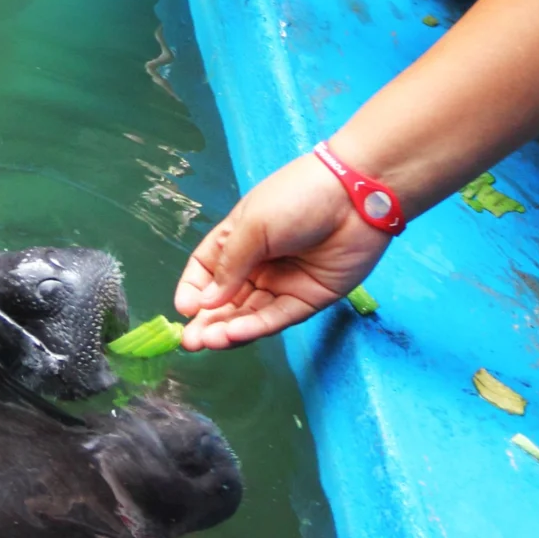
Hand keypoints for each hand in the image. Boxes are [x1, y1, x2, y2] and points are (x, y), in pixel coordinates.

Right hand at [173, 152, 391, 349]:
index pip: (206, 272)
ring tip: (208, 342)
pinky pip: (276, 318)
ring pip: (249, 314)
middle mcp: (258, 265)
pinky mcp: (308, 300)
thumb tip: (204, 303)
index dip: (194, 291)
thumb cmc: (297, 198)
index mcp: (239, 240)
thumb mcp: (252, 225)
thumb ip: (229, 266)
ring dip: (227, 329)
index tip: (184, 311)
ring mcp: (283, 284)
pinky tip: (235, 334)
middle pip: (226, 300)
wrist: (355, 196)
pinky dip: (254, 328)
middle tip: (190, 341)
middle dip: (207, 321)